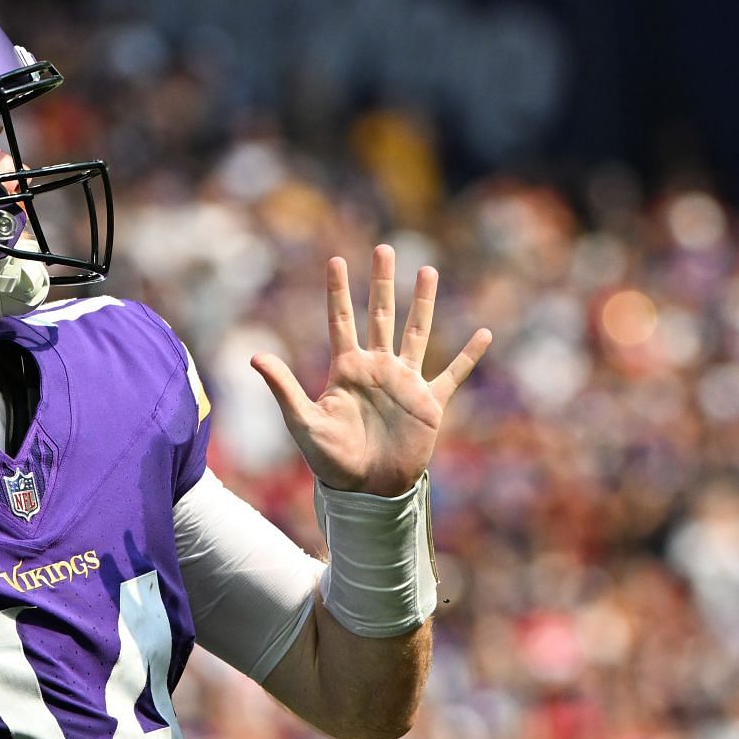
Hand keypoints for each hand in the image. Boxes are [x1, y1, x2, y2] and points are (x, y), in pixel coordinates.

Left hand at [251, 245, 490, 496]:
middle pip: (380, 315)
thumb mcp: (303, 421)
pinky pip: (451, 374)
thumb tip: (254, 355)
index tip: (336, 260)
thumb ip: (283, 387)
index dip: (338, 291)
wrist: (366, 490)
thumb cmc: (330, 459)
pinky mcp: (428, 403)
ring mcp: (404, 382)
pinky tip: (484, 334)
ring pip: (415, 332)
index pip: (341, 320)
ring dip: (423, 303)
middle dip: (382, 283)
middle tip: (384, 248)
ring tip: (428, 271)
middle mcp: (377, 368)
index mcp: (346, 369)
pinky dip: (468, 356)